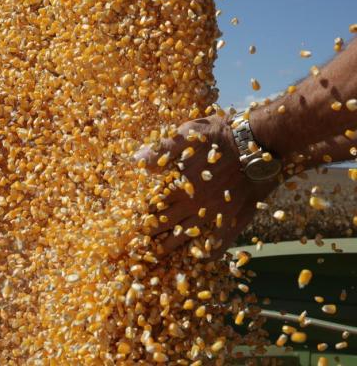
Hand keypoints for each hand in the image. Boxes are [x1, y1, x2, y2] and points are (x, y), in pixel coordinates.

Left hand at [135, 112, 277, 258]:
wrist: (258, 141)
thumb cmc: (222, 135)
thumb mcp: (188, 133)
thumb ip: (163, 149)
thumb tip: (137, 161)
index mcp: (181, 185)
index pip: (156, 204)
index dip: (145, 213)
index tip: (136, 221)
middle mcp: (195, 204)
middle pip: (168, 223)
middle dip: (154, 233)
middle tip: (142, 243)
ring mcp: (215, 213)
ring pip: (189, 235)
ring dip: (173, 246)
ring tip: (160, 254)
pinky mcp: (235, 217)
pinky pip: (221, 241)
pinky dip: (211, 252)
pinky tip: (203, 259)